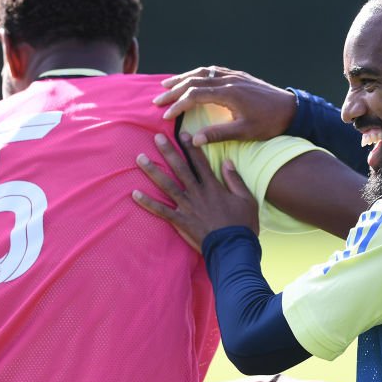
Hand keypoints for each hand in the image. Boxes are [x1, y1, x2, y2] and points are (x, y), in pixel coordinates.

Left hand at [133, 132, 258, 251]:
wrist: (234, 248)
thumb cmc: (243, 225)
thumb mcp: (246, 199)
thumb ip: (235, 179)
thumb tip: (227, 161)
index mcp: (213, 186)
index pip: (200, 162)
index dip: (191, 146)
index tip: (182, 133)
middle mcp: (198, 193)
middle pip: (180, 168)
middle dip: (168, 151)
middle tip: (156, 137)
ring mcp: (187, 207)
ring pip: (167, 185)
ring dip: (153, 171)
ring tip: (140, 158)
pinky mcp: (181, 222)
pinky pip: (162, 211)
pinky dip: (148, 203)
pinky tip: (135, 194)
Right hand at [153, 66, 296, 145]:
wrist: (292, 109)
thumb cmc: (270, 123)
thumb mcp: (245, 132)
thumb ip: (219, 134)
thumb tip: (194, 140)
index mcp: (229, 94)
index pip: (195, 95)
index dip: (178, 105)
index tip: (166, 115)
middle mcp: (229, 80)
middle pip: (194, 81)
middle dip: (174, 90)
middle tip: (157, 100)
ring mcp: (234, 76)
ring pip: (202, 72)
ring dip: (183, 78)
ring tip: (167, 85)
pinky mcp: (239, 76)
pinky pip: (213, 71)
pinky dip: (198, 74)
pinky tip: (192, 78)